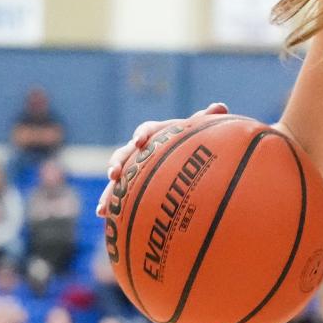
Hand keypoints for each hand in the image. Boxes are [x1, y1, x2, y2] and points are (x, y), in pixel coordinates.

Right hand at [95, 102, 227, 216]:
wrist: (187, 157)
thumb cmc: (193, 140)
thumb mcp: (200, 131)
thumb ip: (207, 120)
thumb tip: (220, 106)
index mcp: (157, 133)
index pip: (147, 129)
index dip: (142, 134)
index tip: (140, 141)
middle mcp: (141, 149)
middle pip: (124, 153)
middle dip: (117, 163)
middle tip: (113, 174)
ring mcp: (134, 167)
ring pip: (117, 176)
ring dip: (108, 189)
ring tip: (102, 205)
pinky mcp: (132, 183)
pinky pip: (118, 192)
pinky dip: (110, 202)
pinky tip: (102, 215)